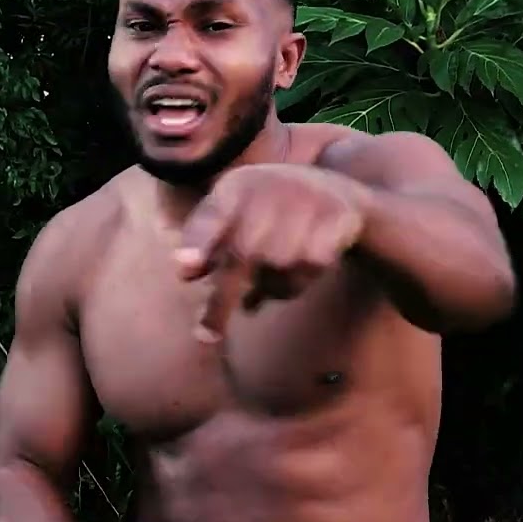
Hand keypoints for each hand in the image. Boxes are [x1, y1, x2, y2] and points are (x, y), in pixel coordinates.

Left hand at [175, 164, 368, 341]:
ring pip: (279, 267)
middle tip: (207, 335)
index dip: (199, 240)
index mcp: (238, 186)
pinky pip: (312, 267)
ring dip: (270, 288)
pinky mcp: (338, 216)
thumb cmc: (271, 208)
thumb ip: (207, 240)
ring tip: (269, 282)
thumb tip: (185, 272)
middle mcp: (271, 187)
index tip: (184, 270)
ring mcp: (308, 200)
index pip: (213, 214)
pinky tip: (298, 273)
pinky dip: (299, 281)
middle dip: (222, 300)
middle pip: (243, 253)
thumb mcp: (236, 212)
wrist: (336, 188)